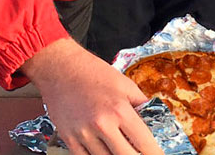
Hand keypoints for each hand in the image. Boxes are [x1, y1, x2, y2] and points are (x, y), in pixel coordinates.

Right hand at [21, 38, 161, 154]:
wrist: (59, 67)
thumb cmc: (92, 72)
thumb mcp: (125, 84)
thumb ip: (142, 105)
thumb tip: (156, 122)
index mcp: (120, 110)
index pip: (145, 145)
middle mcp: (102, 125)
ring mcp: (83, 134)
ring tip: (121, 149)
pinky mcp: (69, 138)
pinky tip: (104, 152)